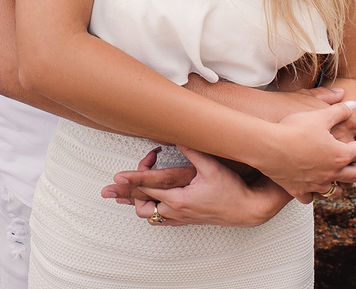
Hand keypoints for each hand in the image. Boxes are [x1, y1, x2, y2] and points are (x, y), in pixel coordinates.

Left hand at [115, 148, 290, 227]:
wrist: (247, 210)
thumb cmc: (231, 189)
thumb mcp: (211, 166)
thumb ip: (192, 150)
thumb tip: (176, 134)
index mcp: (180, 198)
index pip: (149, 189)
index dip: (132, 181)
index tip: (116, 177)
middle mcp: (177, 211)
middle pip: (143, 205)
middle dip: (125, 196)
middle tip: (108, 192)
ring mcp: (181, 217)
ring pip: (150, 215)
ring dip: (137, 204)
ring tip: (122, 196)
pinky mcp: (187, 220)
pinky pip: (161, 220)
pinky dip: (150, 212)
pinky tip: (147, 206)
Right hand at [258, 101, 355, 202]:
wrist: (268, 146)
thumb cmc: (294, 128)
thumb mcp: (318, 115)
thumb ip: (339, 110)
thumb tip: (354, 104)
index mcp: (340, 154)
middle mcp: (332, 173)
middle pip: (353, 174)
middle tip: (352, 160)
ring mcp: (316, 184)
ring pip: (335, 191)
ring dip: (339, 184)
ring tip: (335, 176)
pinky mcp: (299, 190)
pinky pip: (310, 198)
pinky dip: (313, 193)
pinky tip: (310, 186)